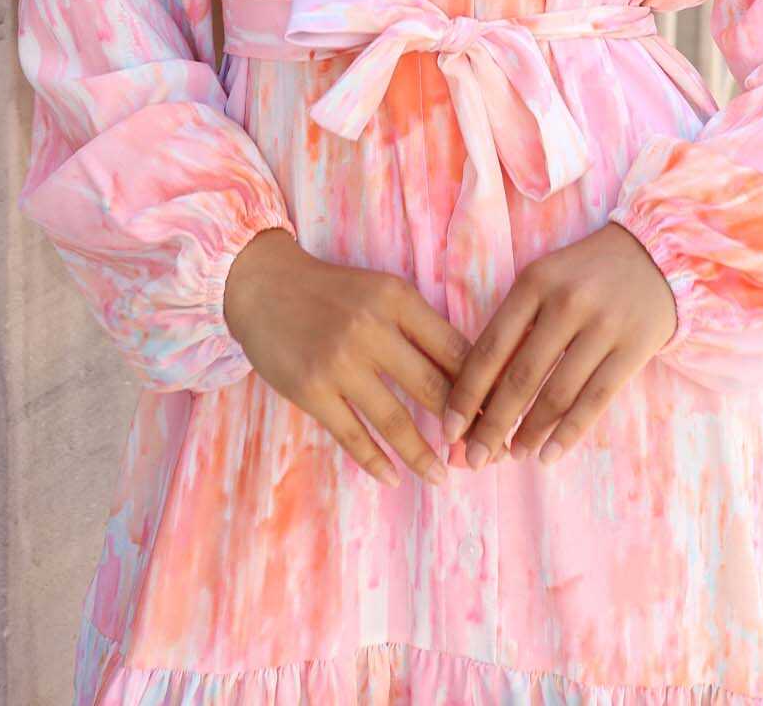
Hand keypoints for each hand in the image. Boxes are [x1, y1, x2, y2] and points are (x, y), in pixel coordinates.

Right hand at [223, 227, 471, 489]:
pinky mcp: (311, 390)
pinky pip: (352, 435)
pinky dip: (376, 461)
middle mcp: (371, 329)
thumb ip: (420, 326)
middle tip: (479, 453)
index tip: (498, 414)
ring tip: (442, 476)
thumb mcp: (382, 291)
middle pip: (432, 388)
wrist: (264, 285)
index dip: (481, 387)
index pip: (455, 350)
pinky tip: (393, 477)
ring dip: (423, 455)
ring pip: (395, 421)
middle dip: (460, 427)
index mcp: (398, 299)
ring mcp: (339, 362)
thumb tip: (469, 375)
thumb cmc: (335, 292)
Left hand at [440, 221, 678, 469]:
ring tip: (513, 455)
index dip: (466, 393)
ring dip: (530, 433)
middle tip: (476, 458)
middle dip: (493, 424)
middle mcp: (566, 303)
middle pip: (521, 377)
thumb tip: (477, 392)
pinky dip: (570, 433)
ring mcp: (603, 326)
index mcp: (534, 282)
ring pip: (557, 393)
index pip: (490, 348)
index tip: (448, 428)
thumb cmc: (584, 275)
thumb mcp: (543, 281)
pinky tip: (549, 456)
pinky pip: (596, 399)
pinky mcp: (634, 348)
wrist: (655, 256)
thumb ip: (514, 326)